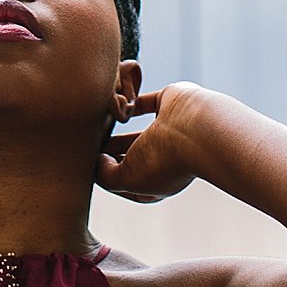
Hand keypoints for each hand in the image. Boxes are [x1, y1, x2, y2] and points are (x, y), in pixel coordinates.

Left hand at [96, 85, 209, 203]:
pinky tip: (111, 104)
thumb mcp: (127, 179)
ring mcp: (169, 132)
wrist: (199, 129)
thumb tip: (98, 159)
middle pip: (130, 158)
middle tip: (87, 144)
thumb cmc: (164, 160)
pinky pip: (143, 103)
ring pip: (137, 133)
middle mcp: (165, 158)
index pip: (126, 183)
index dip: (107, 176)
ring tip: (93, 128)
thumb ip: (106, 175)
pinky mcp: (170, 105)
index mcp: (158, 183)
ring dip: (116, 130)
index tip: (89, 166)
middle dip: (110, 153)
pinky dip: (128, 102)